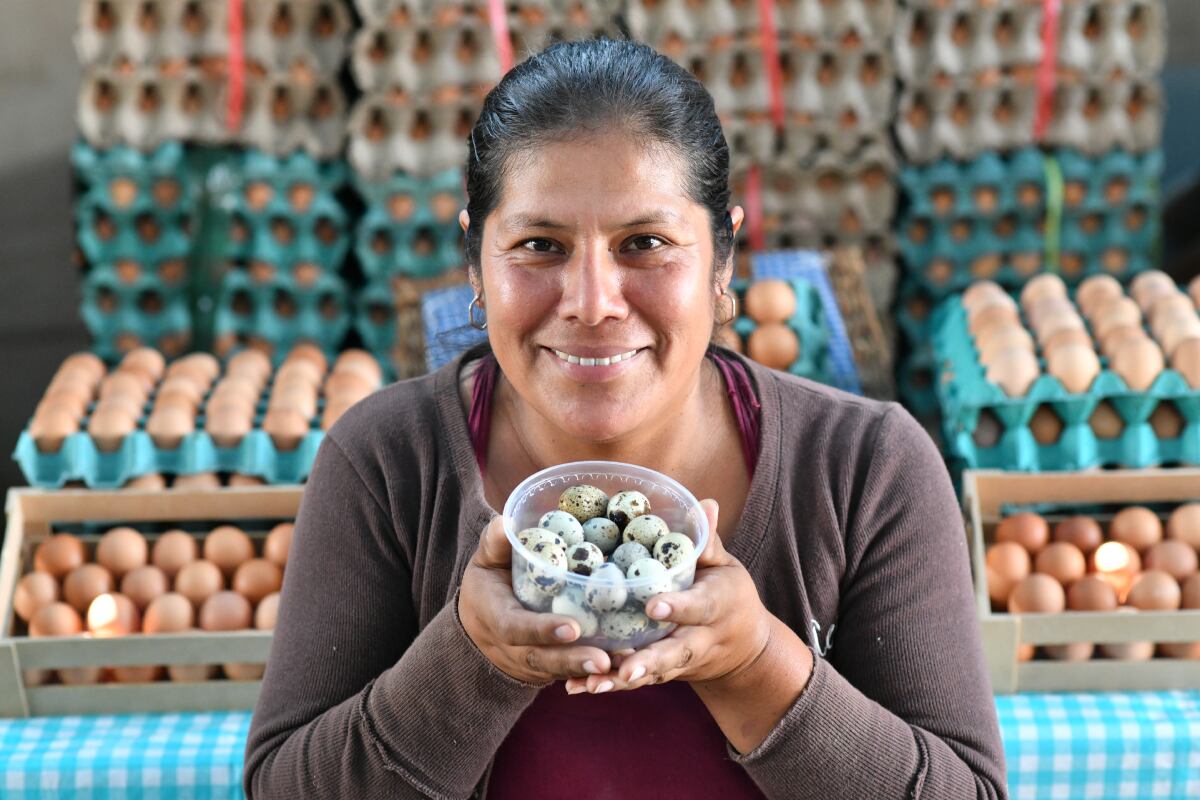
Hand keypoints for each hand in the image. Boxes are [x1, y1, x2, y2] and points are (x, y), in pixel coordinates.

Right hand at [458, 516, 611, 683]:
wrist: (479, 624)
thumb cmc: (488, 584)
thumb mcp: (485, 561)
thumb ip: (495, 544)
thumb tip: (507, 522)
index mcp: (495, 616)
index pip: (516, 628)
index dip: (542, 630)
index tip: (572, 628)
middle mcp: (511, 647)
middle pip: (541, 659)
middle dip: (572, 660)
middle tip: (603, 660)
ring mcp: (528, 663)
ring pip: (558, 671)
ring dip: (588, 670)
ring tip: (621, 665)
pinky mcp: (546, 670)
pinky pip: (569, 675)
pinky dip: (593, 673)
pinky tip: (623, 666)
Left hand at [565, 499, 773, 694]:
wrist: (746, 649)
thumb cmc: (729, 595)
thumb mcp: (726, 567)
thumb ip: (708, 541)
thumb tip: (705, 503)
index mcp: (717, 606)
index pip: (699, 607)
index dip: (678, 607)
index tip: (653, 606)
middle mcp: (700, 640)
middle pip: (675, 653)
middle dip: (650, 662)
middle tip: (625, 669)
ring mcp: (682, 662)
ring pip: (653, 673)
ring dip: (621, 681)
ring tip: (591, 685)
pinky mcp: (665, 673)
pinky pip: (637, 682)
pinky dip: (608, 685)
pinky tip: (578, 687)